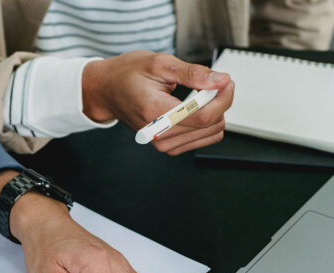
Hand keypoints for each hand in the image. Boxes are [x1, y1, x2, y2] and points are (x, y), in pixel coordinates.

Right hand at [82, 50, 234, 155]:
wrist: (108, 91)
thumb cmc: (128, 75)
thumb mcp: (160, 63)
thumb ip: (193, 74)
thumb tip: (221, 80)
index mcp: (155, 112)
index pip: (203, 116)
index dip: (223, 97)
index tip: (226, 82)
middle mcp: (160, 134)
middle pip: (211, 125)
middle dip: (220, 101)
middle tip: (212, 83)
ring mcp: (164, 144)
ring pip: (211, 133)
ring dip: (214, 111)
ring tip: (200, 94)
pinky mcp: (169, 147)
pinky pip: (203, 138)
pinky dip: (206, 122)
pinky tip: (195, 108)